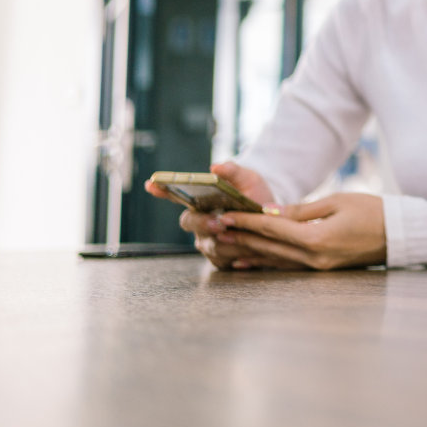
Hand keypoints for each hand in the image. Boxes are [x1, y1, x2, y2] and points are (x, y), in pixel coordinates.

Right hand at [144, 162, 280, 270]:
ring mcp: (207, 242)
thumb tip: (215, 167)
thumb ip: (233, 172)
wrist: (274, 221)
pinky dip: (238, 253)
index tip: (152, 183)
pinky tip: (249, 249)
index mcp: (201, 201)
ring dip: (228, 240)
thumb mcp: (249, 180)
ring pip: (208, 244)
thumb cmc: (256, 198)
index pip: (176, 195)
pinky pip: (222, 259)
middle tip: (219, 222)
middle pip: (189, 222)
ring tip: (244, 235)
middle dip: (202, 222)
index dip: (163, 190)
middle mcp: (199, 222)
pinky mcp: (219, 259)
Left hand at [216, 193, 386, 270]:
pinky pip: (287, 267)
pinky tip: (247, 262)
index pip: (272, 229)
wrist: (400, 235)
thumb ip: (301, 210)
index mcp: (317, 239)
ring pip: (274, 259)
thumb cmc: (373, 212)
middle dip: (240, 237)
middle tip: (214, 228)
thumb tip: (269, 213)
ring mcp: (317, 268)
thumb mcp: (337, 201)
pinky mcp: (322, 270)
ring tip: (224, 244)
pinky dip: (265, 263)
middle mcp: (313, 258)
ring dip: (248, 251)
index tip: (224, 214)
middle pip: (268, 247)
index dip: (246, 221)